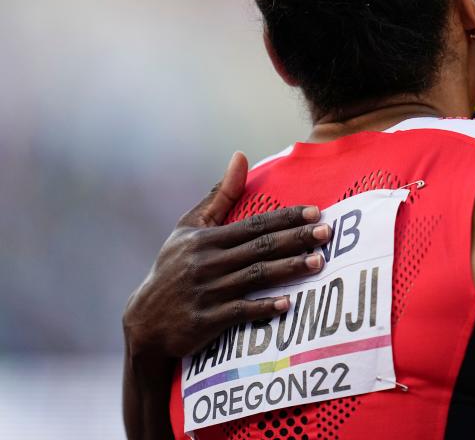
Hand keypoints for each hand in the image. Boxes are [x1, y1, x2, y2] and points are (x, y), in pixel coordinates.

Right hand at [123, 152, 333, 359]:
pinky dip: (264, 307)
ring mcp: (207, 292)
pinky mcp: (206, 320)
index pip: (254, 225)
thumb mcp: (189, 228)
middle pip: (260, 248)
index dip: (286, 218)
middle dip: (296, 239)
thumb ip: (221, 195)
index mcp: (206, 239)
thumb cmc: (174, 268)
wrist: (145, 321)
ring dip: (288, 269)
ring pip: (255, 276)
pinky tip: (289, 303)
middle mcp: (208, 263)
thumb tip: (240, 156)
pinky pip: (240, 312)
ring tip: (319, 263)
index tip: (315, 212)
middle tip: (327, 233)